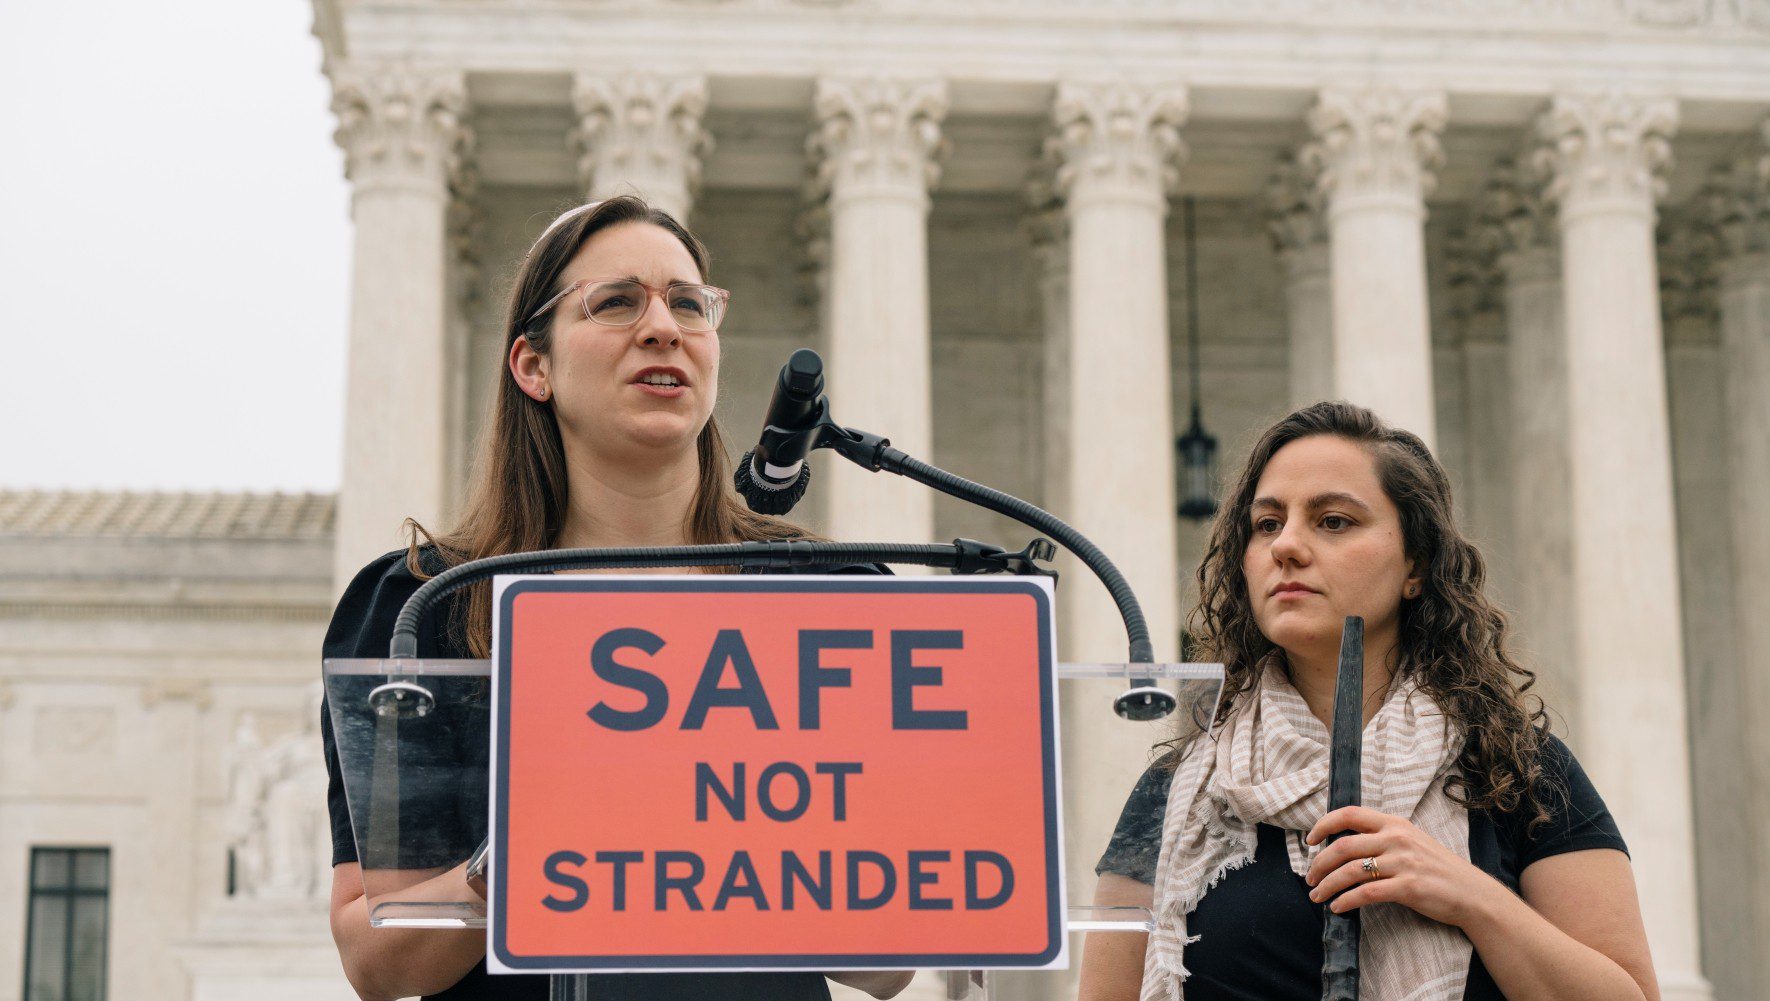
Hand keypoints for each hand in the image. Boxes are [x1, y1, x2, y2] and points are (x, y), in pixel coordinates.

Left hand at [1303, 805, 1500, 928]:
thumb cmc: (1438, 869)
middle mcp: (1397, 838)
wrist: (1472, 894)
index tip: (1310, 840)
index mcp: (1395, 823)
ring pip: (1350, 871)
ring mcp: (1403, 862)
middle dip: (1319, 864)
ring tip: (1317, 896)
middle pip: (1343, 846)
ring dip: (1327, 885)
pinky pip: (1366, 893)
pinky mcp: (1408, 887)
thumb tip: (1344, 844)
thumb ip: (1383, 837)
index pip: (1350, 813)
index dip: (1324, 825)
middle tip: (1309, 879)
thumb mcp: (1412, 841)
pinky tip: (1337, 907)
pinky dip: (1345, 900)